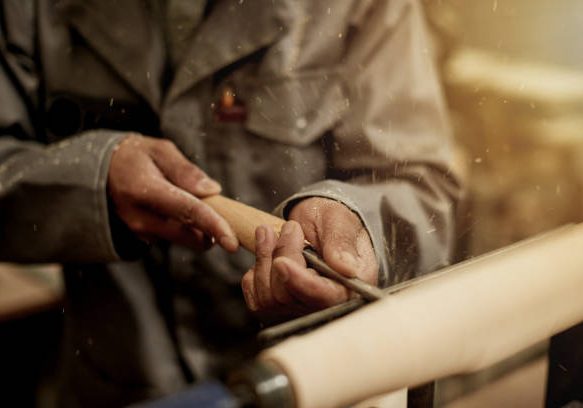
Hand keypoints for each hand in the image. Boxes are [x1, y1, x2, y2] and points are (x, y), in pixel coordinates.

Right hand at [107, 134, 237, 251]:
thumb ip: (185, 170)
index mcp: (145, 190)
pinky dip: (188, 227)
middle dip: (213, 230)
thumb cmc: (135, 157)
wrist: (101, 173)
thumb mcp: (160, 150)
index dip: (213, 225)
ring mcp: (141, 231)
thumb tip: (212, 189)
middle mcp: (141, 217)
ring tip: (194, 201)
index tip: (232, 241)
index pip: (187, 210)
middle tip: (224, 211)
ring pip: (185, 238)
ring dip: (200, 227)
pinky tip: (182, 210)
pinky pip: (176, 237)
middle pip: (189, 234)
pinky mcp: (144, 238)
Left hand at [241, 197, 377, 319]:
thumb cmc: (332, 223)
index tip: (281, 263)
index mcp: (350, 287)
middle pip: (288, 297)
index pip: (324, 298)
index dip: (299, 282)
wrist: (316, 225)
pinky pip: (256, 301)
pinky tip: (265, 256)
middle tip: (289, 227)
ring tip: (270, 234)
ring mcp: (300, 310)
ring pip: (268, 299)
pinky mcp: (278, 310)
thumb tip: (345, 268)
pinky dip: (253, 275)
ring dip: (263, 260)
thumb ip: (341, 243)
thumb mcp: (340, 222)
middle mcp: (326, 306)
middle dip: (281, 256)